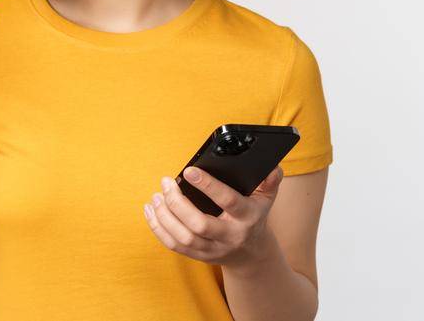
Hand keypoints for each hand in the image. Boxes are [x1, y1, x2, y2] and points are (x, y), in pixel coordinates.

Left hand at [142, 166, 284, 267]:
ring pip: (184, 238)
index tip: (189, 170)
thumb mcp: (266, 198)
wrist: (251, 253)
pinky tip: (151, 210)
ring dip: (164, 216)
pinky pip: (174, 246)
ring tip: (157, 196)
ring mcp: (213, 249)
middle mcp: (230, 235)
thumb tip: (272, 167)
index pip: (228, 201)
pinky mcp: (199, 257)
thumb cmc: (253, 216)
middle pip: (199, 224)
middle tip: (166, 183)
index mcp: (247, 217)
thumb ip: (269, 181)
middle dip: (178, 203)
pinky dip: (158, 228)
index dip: (208, 185)